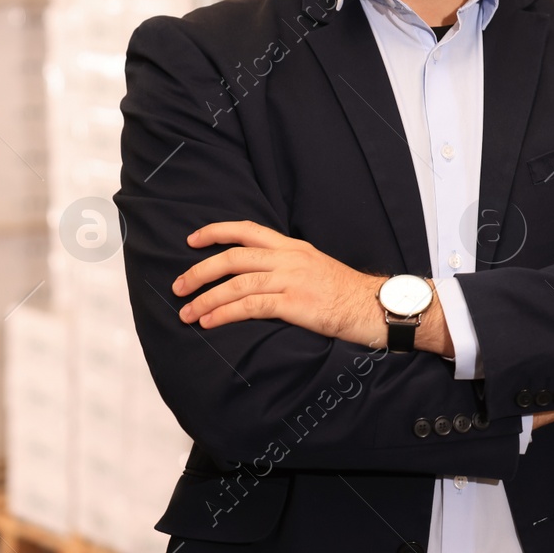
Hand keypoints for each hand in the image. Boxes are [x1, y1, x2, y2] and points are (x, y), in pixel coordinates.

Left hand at [173, 220, 385, 347]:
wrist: (375, 306)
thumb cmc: (346, 293)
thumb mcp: (316, 268)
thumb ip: (288, 266)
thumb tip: (257, 275)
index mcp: (294, 247)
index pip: (248, 230)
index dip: (216, 232)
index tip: (192, 240)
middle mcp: (290, 259)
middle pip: (234, 257)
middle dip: (200, 271)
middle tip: (178, 286)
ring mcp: (292, 280)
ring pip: (237, 283)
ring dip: (205, 299)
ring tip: (187, 313)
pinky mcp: (295, 304)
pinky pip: (251, 306)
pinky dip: (225, 313)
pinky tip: (210, 322)